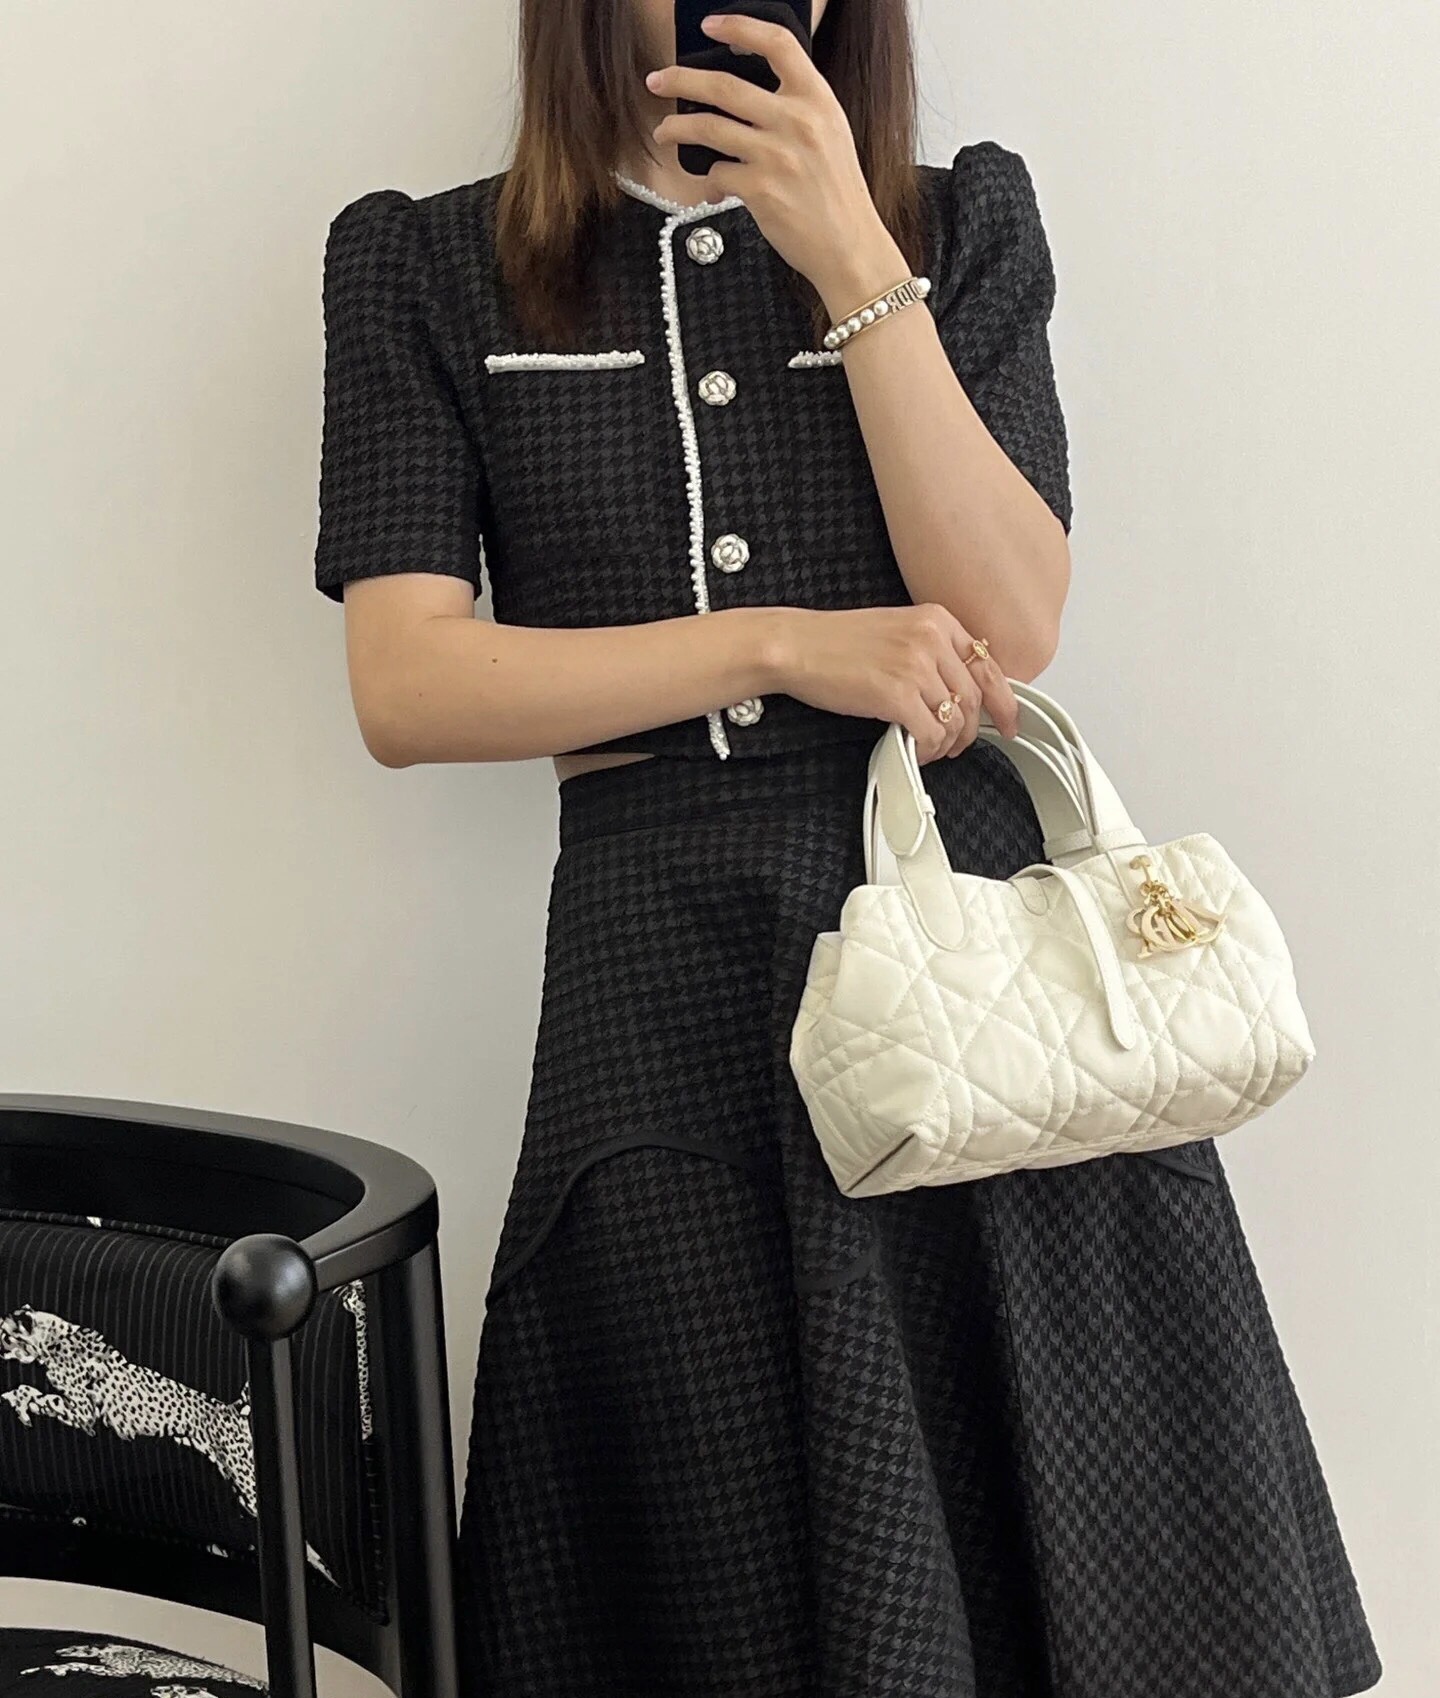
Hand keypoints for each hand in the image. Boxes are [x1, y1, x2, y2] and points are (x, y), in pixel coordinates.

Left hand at [646, 12, 905, 304]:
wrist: (850, 247)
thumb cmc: (838, 195)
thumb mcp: (831, 135)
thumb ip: (797, 109)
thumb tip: (748, 95)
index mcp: (818, 100)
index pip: (777, 44)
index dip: (739, 26)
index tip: (711, 25)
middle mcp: (796, 122)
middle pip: (724, 85)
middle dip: (681, 78)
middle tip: (658, 80)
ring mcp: (776, 156)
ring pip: (708, 127)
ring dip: (677, 128)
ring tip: (664, 131)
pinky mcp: (759, 190)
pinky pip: (716, 174)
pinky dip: (709, 180)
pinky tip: (713, 188)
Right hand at [762, 604, 1021, 762]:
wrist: (797, 645)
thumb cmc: (836, 642)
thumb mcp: (896, 631)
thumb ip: (931, 652)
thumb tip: (956, 689)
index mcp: (937, 620)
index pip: (987, 665)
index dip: (1004, 701)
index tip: (1007, 721)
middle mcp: (932, 639)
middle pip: (974, 697)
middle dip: (971, 730)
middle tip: (959, 744)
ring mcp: (916, 666)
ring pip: (956, 719)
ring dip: (947, 743)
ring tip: (931, 748)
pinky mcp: (897, 694)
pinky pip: (931, 734)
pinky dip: (928, 750)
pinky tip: (914, 749)